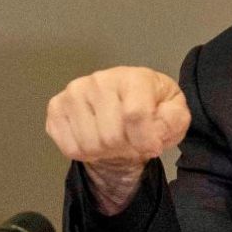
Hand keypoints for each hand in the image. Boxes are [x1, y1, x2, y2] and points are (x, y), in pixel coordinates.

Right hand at [44, 66, 189, 212]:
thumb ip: (173, 119)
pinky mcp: (56, 107)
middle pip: (111, 135)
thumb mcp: (175, 113)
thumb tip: (155, 129)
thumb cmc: (152, 110)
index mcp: (133, 77)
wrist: (125, 110)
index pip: (135, 114)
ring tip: (114, 140)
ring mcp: (74, 92)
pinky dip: (85, 154)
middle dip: (125, 147)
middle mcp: (100, 80)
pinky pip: (69, 147)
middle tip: (131, 141)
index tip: (153, 146)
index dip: (146, 140)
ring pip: (89, 145)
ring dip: (105, 152)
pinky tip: (95, 138)